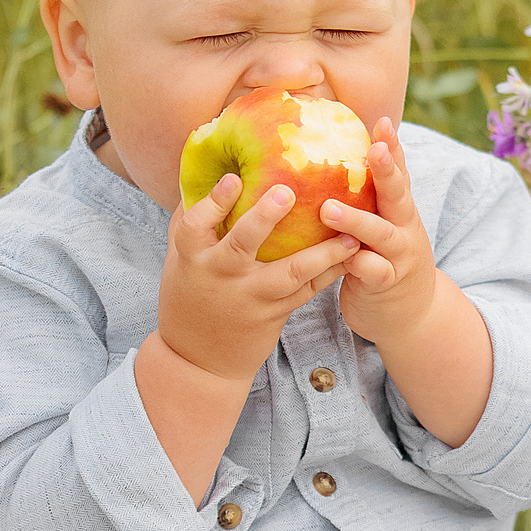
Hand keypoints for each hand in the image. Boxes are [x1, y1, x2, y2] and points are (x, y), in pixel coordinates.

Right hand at [156, 172, 359, 385]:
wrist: (199, 361)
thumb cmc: (189, 296)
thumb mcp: (179, 260)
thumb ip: (191, 220)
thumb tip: (204, 169)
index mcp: (193, 258)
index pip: (197, 226)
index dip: (214, 203)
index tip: (233, 179)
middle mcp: (222, 276)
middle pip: (242, 244)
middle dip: (264, 218)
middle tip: (287, 192)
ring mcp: (252, 297)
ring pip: (290, 272)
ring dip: (323, 252)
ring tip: (350, 232)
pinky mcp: (275, 313)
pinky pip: (308, 290)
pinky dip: (330, 271)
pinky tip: (351, 252)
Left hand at [322, 118, 442, 347]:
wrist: (412, 314)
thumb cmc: (382, 260)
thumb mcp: (381, 225)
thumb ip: (366, 199)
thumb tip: (331, 157)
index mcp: (399, 209)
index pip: (397, 172)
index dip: (391, 147)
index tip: (380, 122)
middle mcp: (404, 227)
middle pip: (398, 194)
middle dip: (387, 170)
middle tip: (374, 149)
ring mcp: (399, 256)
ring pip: (382, 233)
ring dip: (357, 220)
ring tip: (328, 208)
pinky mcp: (387, 284)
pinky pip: (373, 272)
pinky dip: (359, 264)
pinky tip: (343, 259)